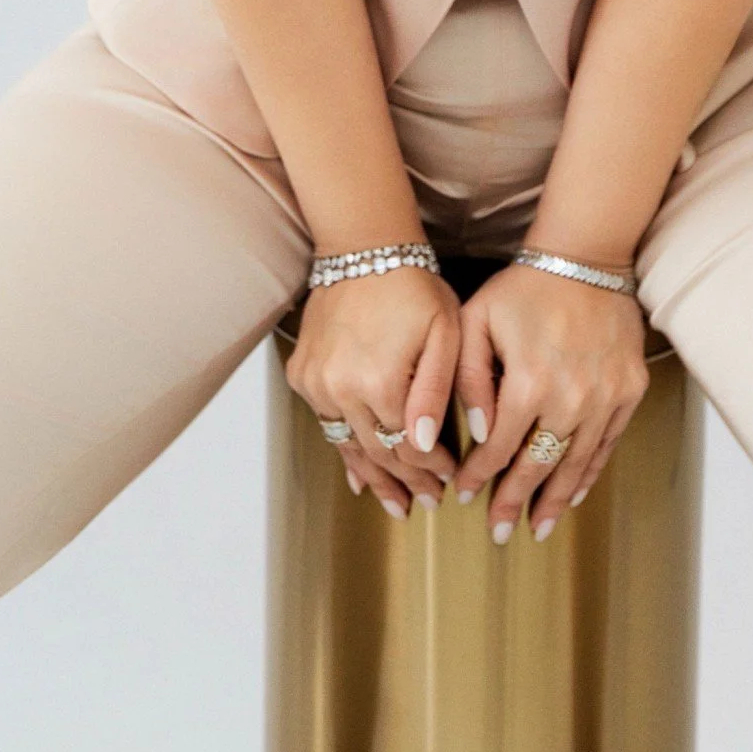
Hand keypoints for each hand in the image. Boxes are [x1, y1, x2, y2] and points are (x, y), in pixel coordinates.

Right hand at [284, 266, 461, 516]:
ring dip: (374, 475)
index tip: (449, 479)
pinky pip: (327, 423)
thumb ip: (435, 391)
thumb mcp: (444, 333)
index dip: (431, 469)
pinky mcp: (303, 374)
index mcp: (380, 382)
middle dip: (406, 481)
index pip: (408, 446)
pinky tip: (359, 473)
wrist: (365, 248)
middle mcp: (341, 389)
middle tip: (426, 502)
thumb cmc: (414, 286)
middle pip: (378, 452)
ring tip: (395, 503)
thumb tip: (425, 445)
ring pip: (349, 444)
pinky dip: (346, 448)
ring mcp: (316, 384)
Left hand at [453, 261, 649, 539]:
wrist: (585, 259)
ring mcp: (605, 397)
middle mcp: (571, 397)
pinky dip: (589, 472)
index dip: (480, 476)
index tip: (465, 496)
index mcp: (529, 381)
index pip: (500, 447)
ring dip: (555, 500)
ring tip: (539, 528)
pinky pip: (607, 443)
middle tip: (499, 532)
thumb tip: (479, 432)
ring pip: (576, 463)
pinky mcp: (629, 391)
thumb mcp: (477, 321)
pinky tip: (574, 493)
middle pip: (538, 466)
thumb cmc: (524, 289)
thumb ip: (468, 378)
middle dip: (514, 502)